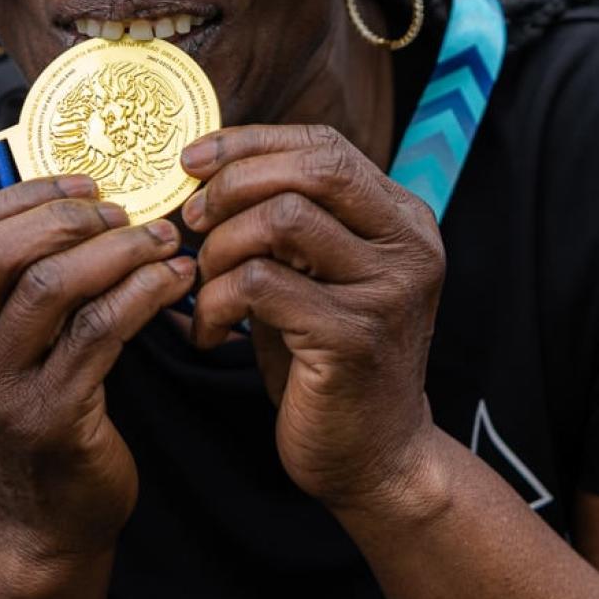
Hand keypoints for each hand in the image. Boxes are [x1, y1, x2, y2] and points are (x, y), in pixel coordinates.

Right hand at [0, 176, 194, 565]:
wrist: (40, 522)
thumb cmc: (26, 410)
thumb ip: (7, 280)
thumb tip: (73, 191)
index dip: (23, 196)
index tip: (85, 185)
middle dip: (67, 219)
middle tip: (124, 214)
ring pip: (51, 285)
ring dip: (117, 251)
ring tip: (160, 242)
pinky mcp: (48, 420)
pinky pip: (101, 329)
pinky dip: (144, 291)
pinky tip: (173, 281)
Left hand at [181, 125, 444, 515]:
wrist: (374, 456)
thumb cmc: (329, 357)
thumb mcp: (319, 273)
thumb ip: (291, 218)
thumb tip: (210, 165)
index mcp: (402, 219)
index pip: (326, 146)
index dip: (251, 142)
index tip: (193, 160)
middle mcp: (408, 246)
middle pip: (312, 169)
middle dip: (234, 184)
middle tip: (191, 220)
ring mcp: (387, 291)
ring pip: (281, 219)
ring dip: (220, 246)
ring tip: (202, 285)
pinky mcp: (353, 337)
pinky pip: (260, 285)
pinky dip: (216, 301)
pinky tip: (210, 332)